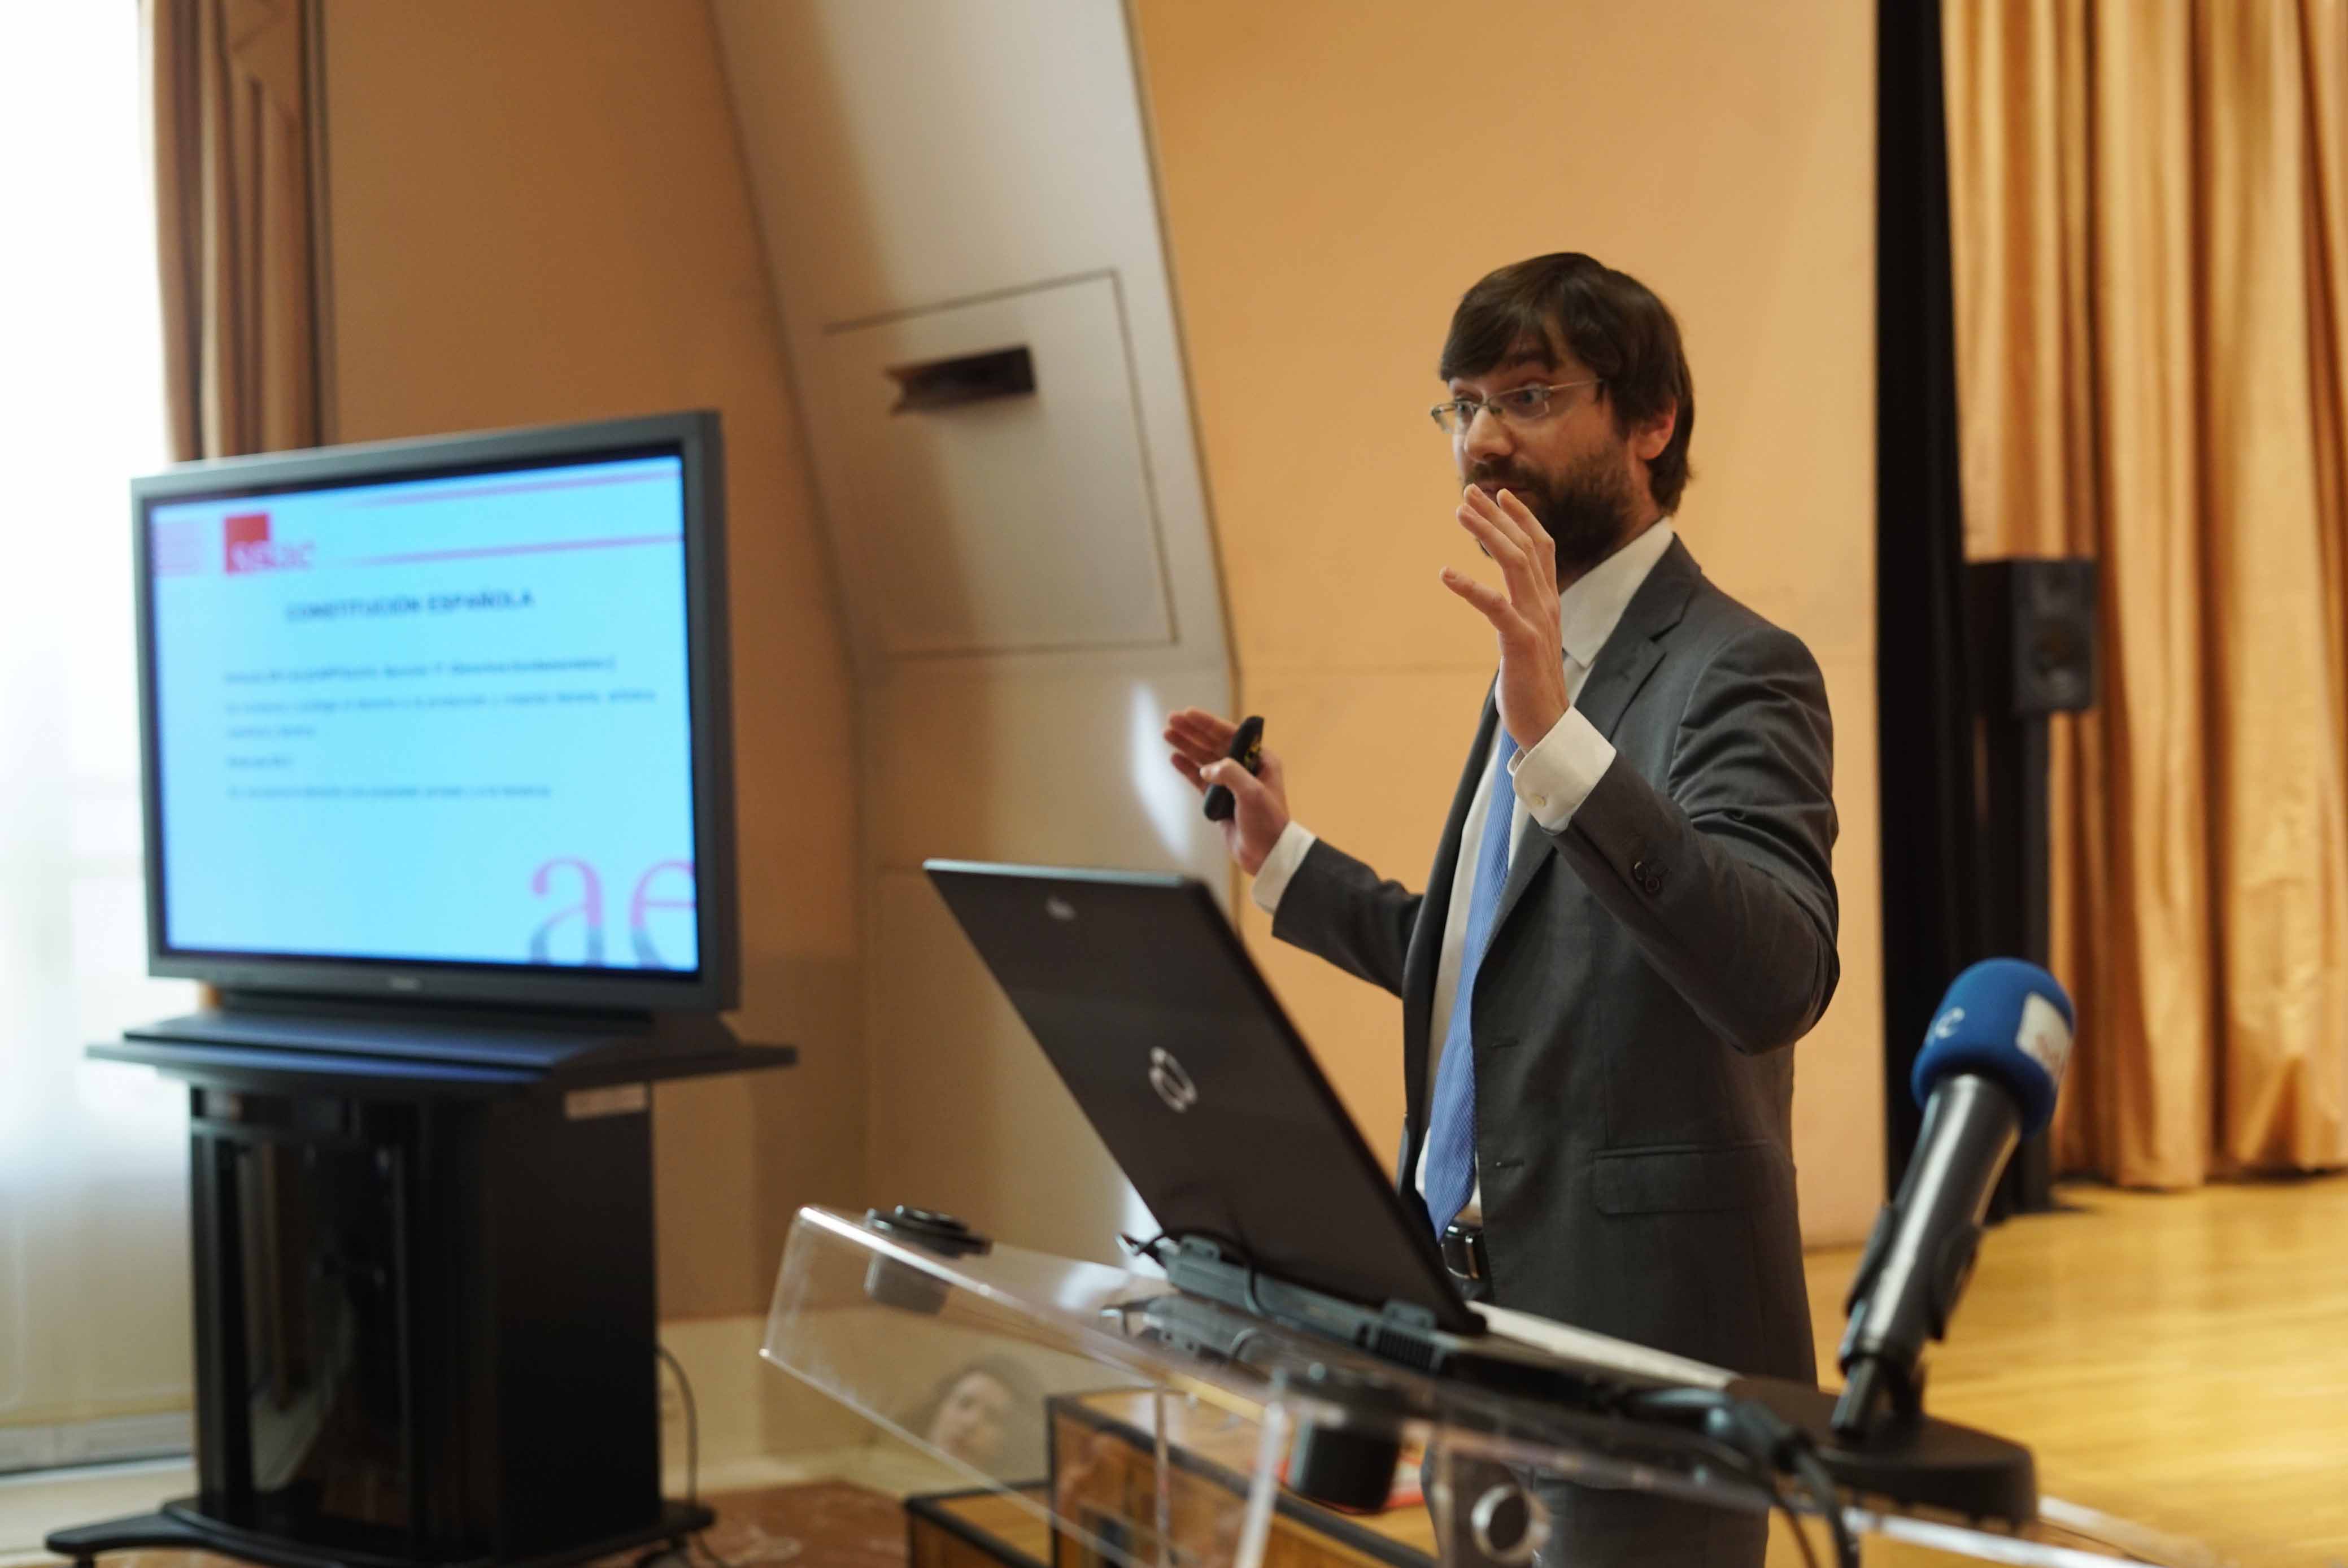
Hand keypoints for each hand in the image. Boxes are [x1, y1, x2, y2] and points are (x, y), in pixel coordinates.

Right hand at [1163, 707, 1290, 874]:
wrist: (1268, 855)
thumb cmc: (1268, 823)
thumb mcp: (1252, 793)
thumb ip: (1230, 773)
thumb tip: (1207, 768)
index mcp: (1261, 760)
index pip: (1230, 734)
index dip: (1208, 723)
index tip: (1189, 713)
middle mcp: (1246, 768)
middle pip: (1214, 743)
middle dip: (1192, 731)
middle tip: (1171, 720)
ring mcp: (1232, 784)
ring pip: (1204, 759)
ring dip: (1187, 746)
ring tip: (1167, 734)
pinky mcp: (1220, 800)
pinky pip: (1200, 779)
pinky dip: (1188, 768)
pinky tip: (1175, 758)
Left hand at [1441, 484, 1569, 751]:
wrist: (1549, 725)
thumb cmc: (1532, 685)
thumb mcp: (1529, 639)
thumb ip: (1522, 615)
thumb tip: (1506, 602)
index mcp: (1548, 603)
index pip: (1542, 548)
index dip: (1523, 518)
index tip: (1501, 495)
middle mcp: (1546, 605)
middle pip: (1524, 545)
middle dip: (1496, 516)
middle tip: (1467, 492)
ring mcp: (1536, 621)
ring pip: (1515, 563)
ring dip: (1486, 534)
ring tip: (1459, 513)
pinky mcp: (1521, 642)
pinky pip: (1495, 606)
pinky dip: (1470, 586)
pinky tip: (1445, 573)